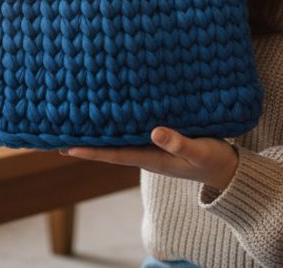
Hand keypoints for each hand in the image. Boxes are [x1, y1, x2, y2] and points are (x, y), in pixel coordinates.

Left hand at [65, 127, 238, 191]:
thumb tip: (155, 132)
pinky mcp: (159, 138)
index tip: (66, 146)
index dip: (90, 150)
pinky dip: (116, 124)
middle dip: (85, 141)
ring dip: (97, 132)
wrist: (226, 168)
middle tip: (56, 132)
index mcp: (151, 158)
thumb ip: (178, 143)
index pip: (113, 154)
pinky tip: (108, 114)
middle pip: (108, 147)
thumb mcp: (199, 152)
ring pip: (117, 138)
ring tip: (74, 120)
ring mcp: (151, 146)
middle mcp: (145, 152)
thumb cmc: (212, 161)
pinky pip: (131, 131)